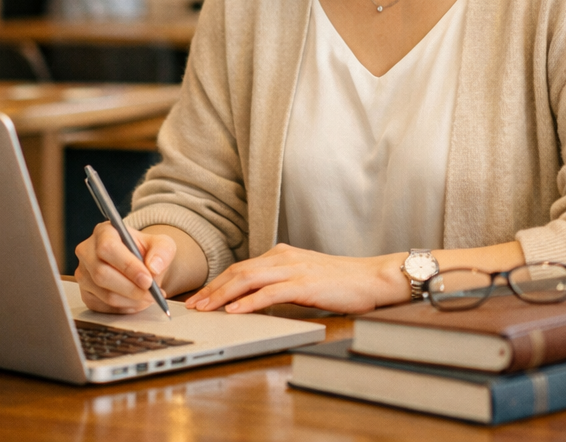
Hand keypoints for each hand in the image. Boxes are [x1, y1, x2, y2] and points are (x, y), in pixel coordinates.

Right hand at [75, 221, 176, 313]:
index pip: (108, 248)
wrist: (140, 263)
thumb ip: (162, 251)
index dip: (128, 266)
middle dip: (131, 288)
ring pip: (104, 294)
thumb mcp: (161, 244)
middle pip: (102, 274)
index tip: (148, 280)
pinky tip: (137, 302)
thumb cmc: (147, 250)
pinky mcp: (86, 294)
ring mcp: (84, 274)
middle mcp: (87, 252)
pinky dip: (125, 308)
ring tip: (149, 297)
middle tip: (151, 294)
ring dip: (131, 300)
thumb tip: (154, 267)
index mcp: (104, 232)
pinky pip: (104, 307)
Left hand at [184, 244, 408, 314]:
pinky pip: (270, 293)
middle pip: (239, 270)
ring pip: (248, 279)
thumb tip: (255, 298)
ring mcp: (294, 269)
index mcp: (283, 254)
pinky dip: (249, 302)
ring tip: (206, 308)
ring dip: (223, 294)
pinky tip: (235, 311)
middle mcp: (284, 257)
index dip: (218, 282)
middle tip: (194, 304)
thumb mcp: (305, 276)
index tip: (201, 296)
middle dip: (213, 288)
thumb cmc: (341, 281)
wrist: (371, 277)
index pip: (242, 267)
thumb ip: (281, 281)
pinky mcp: (304, 285)